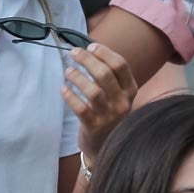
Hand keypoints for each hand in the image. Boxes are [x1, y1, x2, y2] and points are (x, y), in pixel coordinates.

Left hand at [65, 42, 138, 160]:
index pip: (121, 65)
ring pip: (93, 91)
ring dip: (78, 77)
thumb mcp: (116, 95)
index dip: (104, 53)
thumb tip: (89, 50)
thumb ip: (109, 75)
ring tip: (68, 71)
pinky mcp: (94, 127)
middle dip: (87, 60)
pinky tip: (63, 89)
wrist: (105, 146)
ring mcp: (109, 116)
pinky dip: (70, 96)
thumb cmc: (108, 113)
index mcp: (130, 90)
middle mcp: (122, 102)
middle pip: (105, 75)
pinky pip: (81, 108)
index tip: (90, 46)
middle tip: (74, 53)